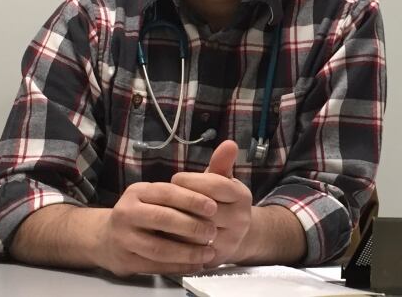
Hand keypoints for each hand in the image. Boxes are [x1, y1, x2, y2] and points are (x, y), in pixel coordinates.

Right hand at [96, 181, 218, 275]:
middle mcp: (126, 212)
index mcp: (137, 192)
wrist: (105, 238)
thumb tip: (210, 198)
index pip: (166, 192)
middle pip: (162, 218)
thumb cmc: (139, 214)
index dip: (191, 199)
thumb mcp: (151, 196)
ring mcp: (123, 238)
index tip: (213, 207)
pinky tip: (195, 265)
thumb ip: (176, 194)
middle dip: (191, 226)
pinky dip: (178, 267)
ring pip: (159, 247)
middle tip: (212, 231)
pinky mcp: (125, 261)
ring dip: (187, 252)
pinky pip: (155, 266)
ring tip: (208, 253)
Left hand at [171, 140, 252, 266]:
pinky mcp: (216, 258)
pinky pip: (191, 249)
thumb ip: (222, 164)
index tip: (175, 179)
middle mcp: (240, 220)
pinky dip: (175, 240)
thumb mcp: (224, 181)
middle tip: (163, 196)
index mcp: (241, 196)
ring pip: (196, 230)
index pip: (215, 186)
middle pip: (205, 209)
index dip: (192, 181)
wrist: (239, 236)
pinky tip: (163, 231)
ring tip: (160, 211)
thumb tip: (230, 143)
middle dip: (181, 201)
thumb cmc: (223, 201)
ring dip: (175, 220)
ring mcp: (229, 241)